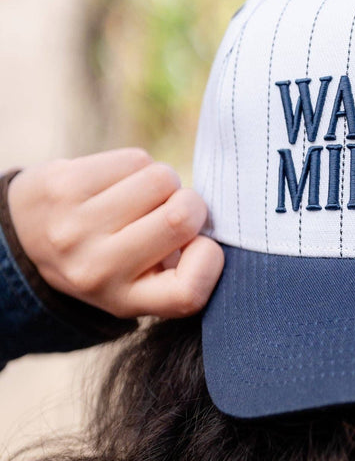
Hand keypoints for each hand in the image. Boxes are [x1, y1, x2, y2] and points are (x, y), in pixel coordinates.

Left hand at [7, 148, 223, 318]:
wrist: (29, 237)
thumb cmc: (108, 259)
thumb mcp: (141, 285)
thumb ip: (182, 271)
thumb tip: (219, 229)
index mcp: (126, 301)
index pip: (190, 291)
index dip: (209, 259)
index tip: (198, 248)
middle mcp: (98, 269)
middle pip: (183, 217)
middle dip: (191, 206)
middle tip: (171, 212)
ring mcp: (77, 225)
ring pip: (163, 180)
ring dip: (164, 183)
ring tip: (141, 198)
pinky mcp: (65, 184)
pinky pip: (137, 159)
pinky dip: (138, 166)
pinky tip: (118, 183)